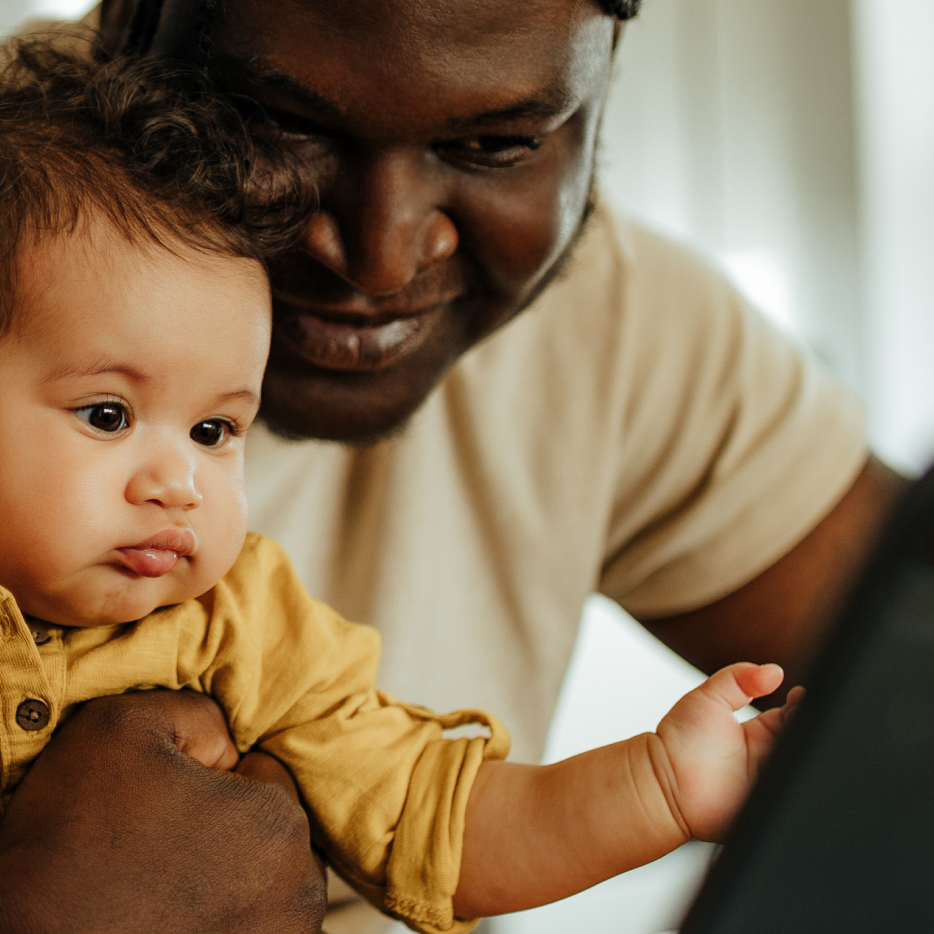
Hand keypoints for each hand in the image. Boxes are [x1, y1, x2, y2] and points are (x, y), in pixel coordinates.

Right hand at [0, 690, 325, 933]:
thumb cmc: (68, 844)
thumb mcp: (123, 726)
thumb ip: (198, 711)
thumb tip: (228, 743)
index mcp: (280, 824)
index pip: (263, 774)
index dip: (210, 778)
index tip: (163, 802)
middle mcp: (299, 894)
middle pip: (269, 831)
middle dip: (224, 829)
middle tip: (156, 846)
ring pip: (261, 883)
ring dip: (224, 880)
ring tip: (157, 888)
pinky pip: (245, 925)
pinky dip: (214, 921)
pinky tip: (162, 918)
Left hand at [656, 662, 801, 840]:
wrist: (662, 782)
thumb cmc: (680, 740)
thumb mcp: (708, 697)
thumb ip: (738, 678)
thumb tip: (774, 670)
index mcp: (762, 731)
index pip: (796, 715)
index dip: (804, 705)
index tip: (802, 696)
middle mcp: (771, 757)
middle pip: (805, 741)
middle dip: (810, 729)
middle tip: (803, 719)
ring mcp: (771, 785)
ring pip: (803, 771)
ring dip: (805, 758)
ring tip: (797, 744)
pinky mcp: (768, 809)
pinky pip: (792, 800)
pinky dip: (797, 790)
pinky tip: (791, 776)